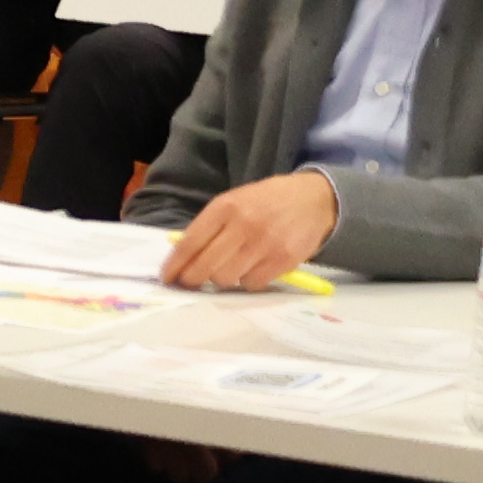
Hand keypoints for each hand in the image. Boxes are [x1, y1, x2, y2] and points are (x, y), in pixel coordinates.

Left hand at [161, 165, 337, 292]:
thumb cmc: (268, 201)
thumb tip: (182, 257)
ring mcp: (265, 243)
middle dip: (193, 278)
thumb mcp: (235, 200)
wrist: (316, 199)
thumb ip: (210, 226)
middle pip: (205, 267)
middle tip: (192, 281)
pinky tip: (253, 268)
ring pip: (226, 278)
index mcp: (226, 206)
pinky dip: (248, 281)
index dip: (174, 265)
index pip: (190, 243)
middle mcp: (244, 224)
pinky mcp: (284, 260)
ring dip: (223, 278)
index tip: (166, 278)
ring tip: (230, 267)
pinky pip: (252, 283)